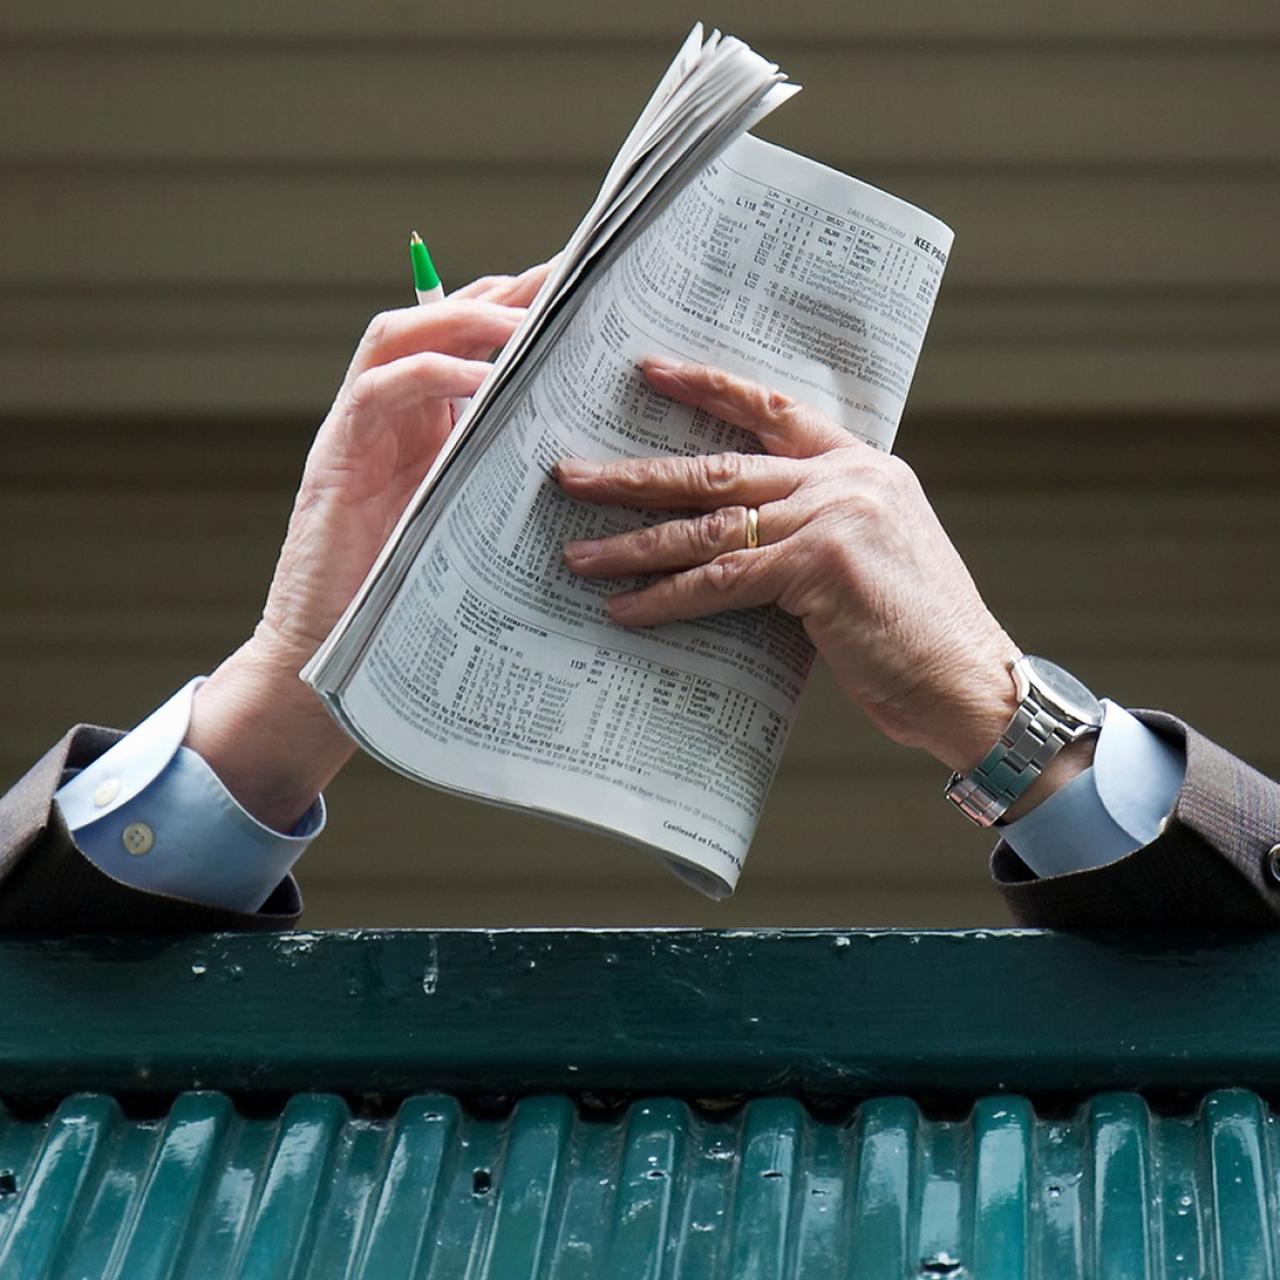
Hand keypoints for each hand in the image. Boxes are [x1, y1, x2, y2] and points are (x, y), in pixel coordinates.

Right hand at [186, 262, 550, 828]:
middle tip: (569, 277)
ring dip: (465, 320)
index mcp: (428, 423)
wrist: (330, 654)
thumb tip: (583, 445)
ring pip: (403, 335)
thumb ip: (508, 473)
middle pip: (440, 318)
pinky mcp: (337, 457)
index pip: (471, 339)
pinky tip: (486, 381)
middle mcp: (393, 415)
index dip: (522, 305)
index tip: (587, 286)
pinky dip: (432, 376)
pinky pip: (380, 391)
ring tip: (529, 325)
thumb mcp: (477, 522)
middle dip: (505, 293)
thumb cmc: (412, 596)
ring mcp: (360, 430)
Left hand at [557, 357, 1060, 792]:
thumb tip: (738, 535)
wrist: (970, 683)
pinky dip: (667, 598)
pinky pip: (722, 581)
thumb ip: (816, 528)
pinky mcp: (818, 567)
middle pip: (719, 464)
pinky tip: (625, 609)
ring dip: (634, 542)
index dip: (708, 387)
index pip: (772, 409)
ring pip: (709, 524)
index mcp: (861, 466)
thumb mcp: (873, 555)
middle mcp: (845, 480)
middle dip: (636, 474)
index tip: (651, 370)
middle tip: (571, 474)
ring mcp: (832, 517)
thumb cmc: (919, 631)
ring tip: (578, 553)